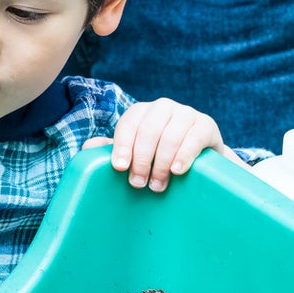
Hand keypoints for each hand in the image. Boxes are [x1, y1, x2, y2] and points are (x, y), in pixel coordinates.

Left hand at [88, 98, 236, 192]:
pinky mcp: (206, 124)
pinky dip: (183, 156)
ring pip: (170, 136)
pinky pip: (193, 138)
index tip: (119, 168)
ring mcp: (186, 113)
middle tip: (138, 183)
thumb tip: (87, 147)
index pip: (128, 124)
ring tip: (157, 185)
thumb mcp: (135, 150)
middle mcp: (163, 107)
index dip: (122, 146)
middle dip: (141, 160)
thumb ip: (113, 148)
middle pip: (148, 130)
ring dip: (161, 164)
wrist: (200, 158)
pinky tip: (177, 171)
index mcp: (142, 111)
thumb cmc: (160, 153)